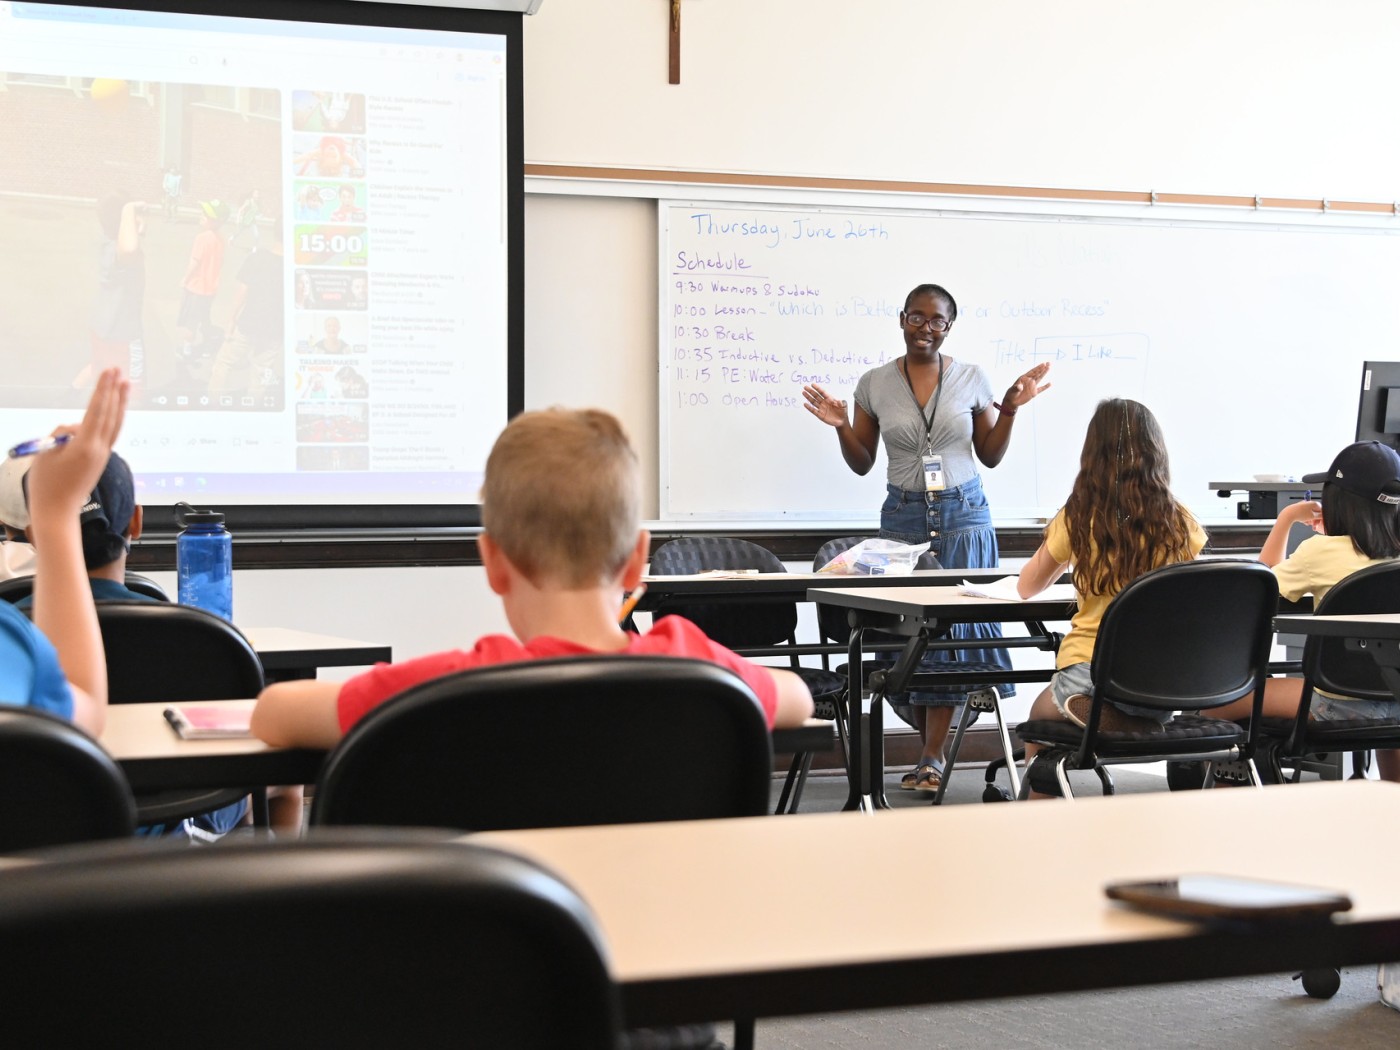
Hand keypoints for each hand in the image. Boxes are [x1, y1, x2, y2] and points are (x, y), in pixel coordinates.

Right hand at [26, 368, 128, 524]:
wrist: (57, 511)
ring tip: (124, 385)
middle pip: (111, 415)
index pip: (97, 411)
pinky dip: (113, 418)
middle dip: (114, 391)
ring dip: (119, 403)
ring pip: (114, 424)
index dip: (103, 390)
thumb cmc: (46, 484)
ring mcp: (102, 455)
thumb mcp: (46, 452)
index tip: (109, 373)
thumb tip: (76, 428)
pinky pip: (109, 433)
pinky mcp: (100, 460)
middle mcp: (100, 449)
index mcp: (86, 446)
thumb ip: (62, 434)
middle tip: (118, 371)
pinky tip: (113, 409)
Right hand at [802, 384, 847, 427]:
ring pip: (813, 402)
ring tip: (803, 393)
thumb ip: (842, 403)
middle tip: (805, 387)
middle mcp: (824, 402)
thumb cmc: (843, 412)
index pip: (822, 392)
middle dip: (811, 391)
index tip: (812, 384)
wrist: (842, 421)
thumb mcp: (844, 406)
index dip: (818, 388)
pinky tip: (805, 404)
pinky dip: (809, 407)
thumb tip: (839, 401)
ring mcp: (822, 408)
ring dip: (808, 397)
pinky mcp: (820, 415)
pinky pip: (813, 410)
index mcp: (830, 399)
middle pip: (816, 396)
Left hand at [1004, 362, 1051, 408]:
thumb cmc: (1011, 394)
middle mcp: (1029, 381)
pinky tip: (1050, 383)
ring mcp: (1032, 386)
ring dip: (1044, 373)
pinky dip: (1045, 387)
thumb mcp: (1013, 390)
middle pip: (1037, 373)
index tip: (1043, 363)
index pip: (1032, 372)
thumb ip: (1017, 388)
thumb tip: (1020, 387)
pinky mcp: (1034, 393)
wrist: (1012, 401)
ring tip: (1049, 368)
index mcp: (1024, 378)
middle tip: (1049, 363)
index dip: (1038, 368)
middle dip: (1043, 368)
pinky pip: (1041, 389)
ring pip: (1040, 378)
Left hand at [1285, 499, 1323, 532]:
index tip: (1319, 522)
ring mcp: (1303, 505)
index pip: (1321, 510)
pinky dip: (1305, 518)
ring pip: (1310, 514)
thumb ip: (1320, 516)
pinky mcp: (1298, 508)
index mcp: (1314, 503)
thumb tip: (1324, 516)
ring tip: (1307, 523)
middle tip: (1313, 525)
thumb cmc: (1300, 514)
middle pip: (1315, 512)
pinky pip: (1304, 514)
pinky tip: (1303, 522)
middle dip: (1314, 519)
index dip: (1321, 518)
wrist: (1288, 514)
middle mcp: (1309, 503)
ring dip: (1310, 520)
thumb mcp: (1313, 516)